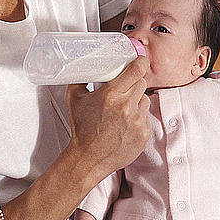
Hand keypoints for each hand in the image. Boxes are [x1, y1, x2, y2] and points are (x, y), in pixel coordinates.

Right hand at [65, 57, 149, 184]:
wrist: (89, 158)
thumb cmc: (81, 129)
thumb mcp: (74, 99)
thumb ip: (80, 79)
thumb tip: (84, 65)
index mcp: (111, 95)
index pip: (136, 70)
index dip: (141, 62)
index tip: (141, 60)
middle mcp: (126, 107)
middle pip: (141, 83)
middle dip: (133, 83)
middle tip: (123, 90)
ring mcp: (137, 121)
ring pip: (145, 100)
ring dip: (136, 101)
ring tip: (121, 110)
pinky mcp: (144, 133)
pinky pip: (145, 117)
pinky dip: (137, 118)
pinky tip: (124, 124)